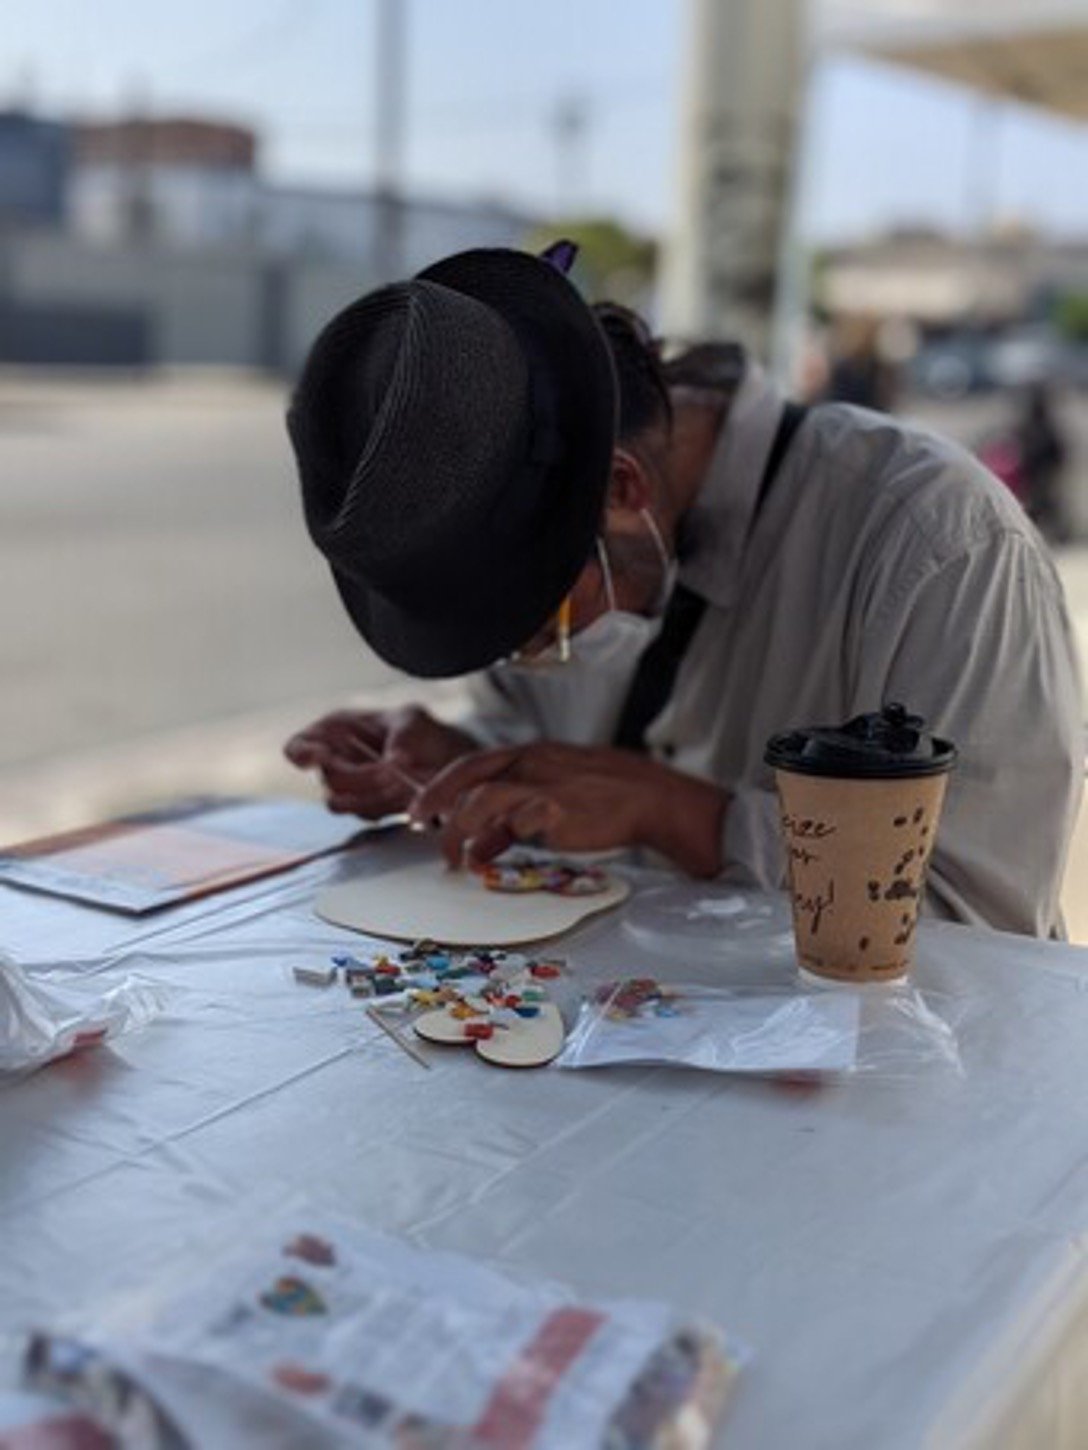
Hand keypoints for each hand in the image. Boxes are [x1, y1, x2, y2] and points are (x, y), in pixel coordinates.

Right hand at [284, 706, 475, 817]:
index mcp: (337, 731)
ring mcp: (349, 789)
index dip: (303, 754)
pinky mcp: (365, 808)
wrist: (445, 762)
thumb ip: (403, 734)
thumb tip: (393, 760)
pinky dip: (387, 805)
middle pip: (327, 779)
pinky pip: (364, 814)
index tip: (322, 756)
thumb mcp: (415, 720)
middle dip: (361, 777)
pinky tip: (406, 792)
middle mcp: (336, 761)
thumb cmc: (422, 733)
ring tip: (404, 780)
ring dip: (375, 793)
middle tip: (391, 771)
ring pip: (342, 803)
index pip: (299, 746)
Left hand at [412, 742, 727, 876]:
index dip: (440, 785)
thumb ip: (512, 820)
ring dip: (459, 828)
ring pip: (482, 799)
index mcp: (528, 755)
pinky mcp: (556, 807)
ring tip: (453, 856)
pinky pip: (517, 822)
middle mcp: (530, 762)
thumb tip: (478, 848)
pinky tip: (495, 855)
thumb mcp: (551, 798)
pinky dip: (500, 838)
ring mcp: (542, 783)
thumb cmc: (603, 798)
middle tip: (416, 824)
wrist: (648, 797)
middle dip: (434, 799)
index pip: (471, 764)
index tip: (421, 808)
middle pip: (467, 774)